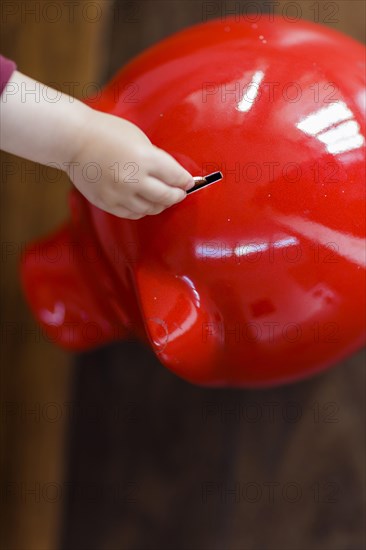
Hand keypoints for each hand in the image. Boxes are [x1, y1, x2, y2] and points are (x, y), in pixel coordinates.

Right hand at [67, 108, 194, 218]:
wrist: (73, 141)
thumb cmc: (106, 133)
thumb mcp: (139, 138)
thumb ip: (156, 158)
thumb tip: (171, 175)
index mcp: (145, 158)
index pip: (176, 176)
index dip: (185, 181)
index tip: (189, 182)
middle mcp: (134, 179)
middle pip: (167, 197)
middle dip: (177, 195)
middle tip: (180, 193)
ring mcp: (120, 194)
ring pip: (151, 208)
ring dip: (161, 204)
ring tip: (163, 199)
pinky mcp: (108, 203)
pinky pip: (133, 213)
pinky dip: (143, 210)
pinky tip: (145, 203)